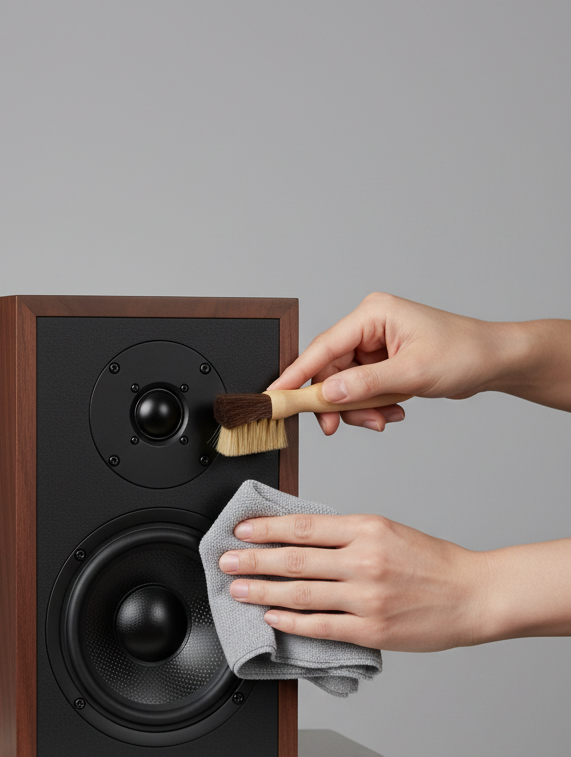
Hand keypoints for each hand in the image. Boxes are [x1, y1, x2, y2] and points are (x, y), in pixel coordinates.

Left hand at [219, 514, 570, 651]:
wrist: (474, 595)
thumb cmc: (430, 562)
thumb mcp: (386, 531)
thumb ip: (343, 534)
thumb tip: (293, 536)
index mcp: (366, 529)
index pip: (303, 527)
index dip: (266, 529)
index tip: (241, 530)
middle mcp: (364, 561)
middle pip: (294, 560)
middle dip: (252, 560)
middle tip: (225, 560)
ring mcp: (367, 597)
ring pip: (301, 593)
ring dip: (262, 591)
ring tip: (237, 588)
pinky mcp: (371, 629)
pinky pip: (319, 625)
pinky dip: (290, 620)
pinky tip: (270, 615)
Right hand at [270, 293, 570, 434]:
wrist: (495, 362)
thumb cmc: (464, 353)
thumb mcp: (411, 373)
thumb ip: (364, 384)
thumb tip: (327, 393)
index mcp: (372, 315)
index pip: (322, 348)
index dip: (296, 375)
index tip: (276, 396)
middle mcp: (369, 327)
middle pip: (329, 372)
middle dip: (337, 403)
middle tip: (338, 427)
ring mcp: (374, 346)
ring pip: (343, 386)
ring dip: (359, 410)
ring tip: (384, 419)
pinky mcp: (381, 364)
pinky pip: (360, 391)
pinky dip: (372, 408)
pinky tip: (393, 412)